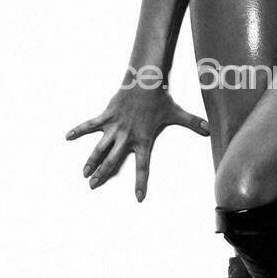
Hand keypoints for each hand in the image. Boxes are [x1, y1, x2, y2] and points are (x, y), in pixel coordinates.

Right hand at [65, 84, 209, 200]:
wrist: (145, 81)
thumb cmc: (160, 99)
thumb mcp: (178, 113)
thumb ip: (193, 123)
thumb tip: (209, 129)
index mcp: (143, 140)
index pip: (143, 167)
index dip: (141, 182)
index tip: (139, 197)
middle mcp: (127, 137)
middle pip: (113, 160)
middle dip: (103, 174)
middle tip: (93, 187)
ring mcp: (115, 127)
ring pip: (100, 147)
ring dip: (91, 160)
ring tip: (83, 173)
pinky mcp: (107, 116)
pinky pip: (90, 125)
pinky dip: (79, 130)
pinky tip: (67, 137)